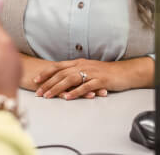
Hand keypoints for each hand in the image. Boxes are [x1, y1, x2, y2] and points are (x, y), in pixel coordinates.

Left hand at [34, 56, 153, 99]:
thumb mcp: (88, 69)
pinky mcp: (99, 80)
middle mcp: (82, 65)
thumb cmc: (105, 72)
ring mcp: (91, 72)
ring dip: (57, 88)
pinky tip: (67, 97)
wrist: (124, 72)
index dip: (46, 72)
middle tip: (38, 92)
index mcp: (78, 62)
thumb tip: (61, 79)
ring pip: (70, 79)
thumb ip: (75, 72)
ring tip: (48, 96)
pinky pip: (85, 86)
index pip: (58, 66)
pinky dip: (75, 92)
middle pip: (61, 73)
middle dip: (48, 83)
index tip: (35, 80)